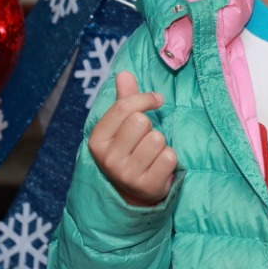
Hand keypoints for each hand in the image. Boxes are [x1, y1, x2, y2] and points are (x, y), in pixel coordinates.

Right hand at [88, 71, 176, 206]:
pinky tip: (159, 166)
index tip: (157, 100)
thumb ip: (124, 100)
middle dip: (150, 127)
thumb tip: (124, 73)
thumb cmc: (128, 152)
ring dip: (160, 144)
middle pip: (141, 122)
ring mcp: (127, 174)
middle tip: (145, 139)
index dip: (145, 98)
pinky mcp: (147, 186)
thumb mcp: (121, 127)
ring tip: (151, 155)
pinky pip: (169, 157)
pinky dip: (170, 159)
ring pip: (157, 139)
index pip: (123, 107)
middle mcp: (109, 159)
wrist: (132, 195)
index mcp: (97, 140)